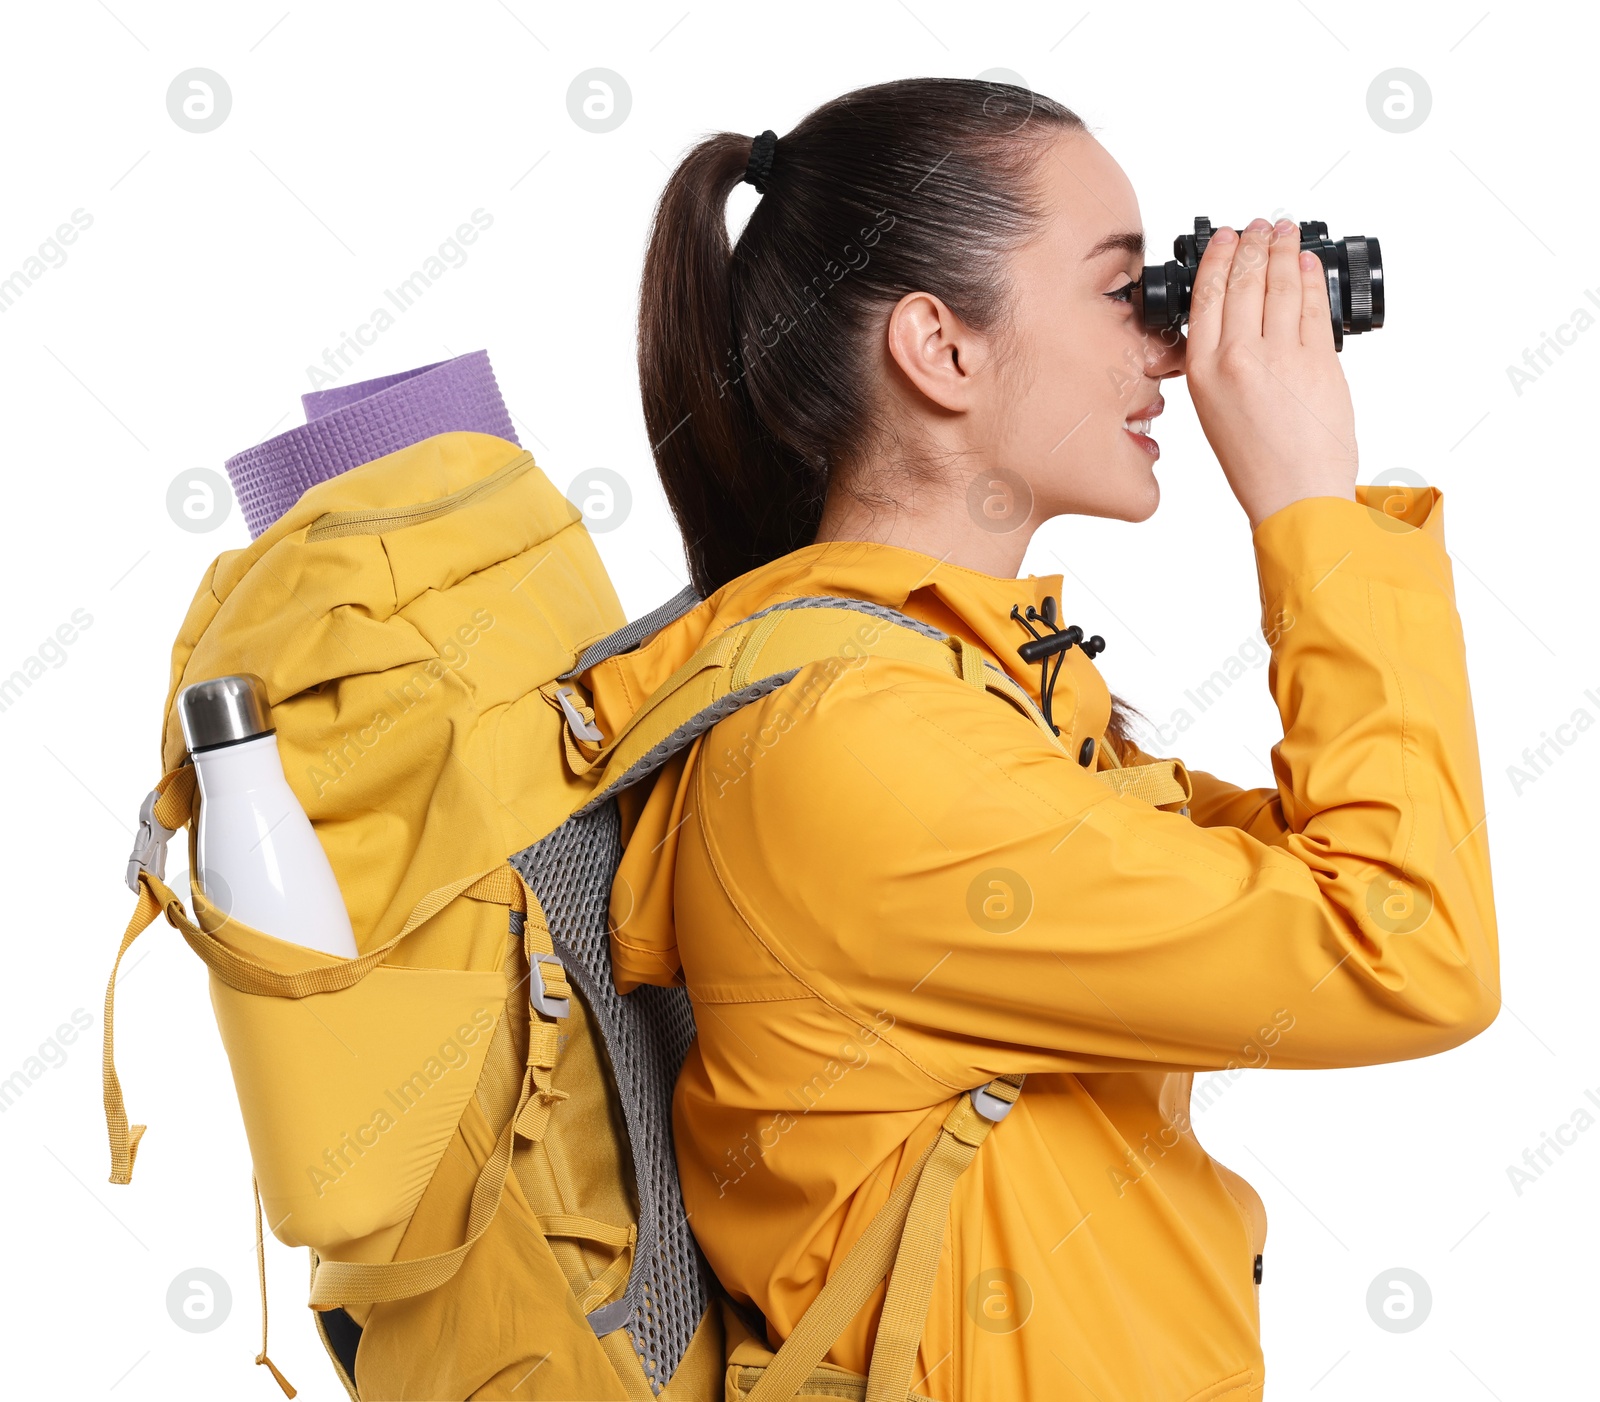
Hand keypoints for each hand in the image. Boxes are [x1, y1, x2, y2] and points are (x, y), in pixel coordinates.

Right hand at [1183, 217, 1357, 529]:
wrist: (1296, 494)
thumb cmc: (1256, 463)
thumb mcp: (1214, 409)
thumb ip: (1218, 363)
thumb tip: (1235, 320)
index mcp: (1203, 371)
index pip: (1208, 295)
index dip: (1220, 259)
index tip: (1227, 239)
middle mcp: (1238, 357)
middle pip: (1245, 281)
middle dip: (1254, 244)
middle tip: (1261, 227)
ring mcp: (1281, 355)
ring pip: (1281, 284)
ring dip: (1284, 251)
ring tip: (1286, 233)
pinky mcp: (1319, 359)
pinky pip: (1312, 305)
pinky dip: (1311, 277)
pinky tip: (1309, 263)